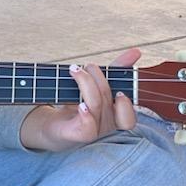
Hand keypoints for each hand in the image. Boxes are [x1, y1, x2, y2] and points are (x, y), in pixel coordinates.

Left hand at [20, 48, 139, 151]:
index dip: (128, 106)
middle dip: (98, 77)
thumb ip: (118, 69)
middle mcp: (103, 127)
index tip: (120, 90)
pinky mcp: (72, 133)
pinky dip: (86, 115)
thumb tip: (136, 52)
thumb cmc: (76, 102)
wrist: (48, 124)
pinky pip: (87, 129)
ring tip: (75, 70)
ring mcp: (89, 131)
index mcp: (113, 117)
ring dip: (87, 83)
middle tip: (88, 66)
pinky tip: (81, 105)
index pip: (129, 120)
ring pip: (96, 106)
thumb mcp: (97, 83)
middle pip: (108, 101)